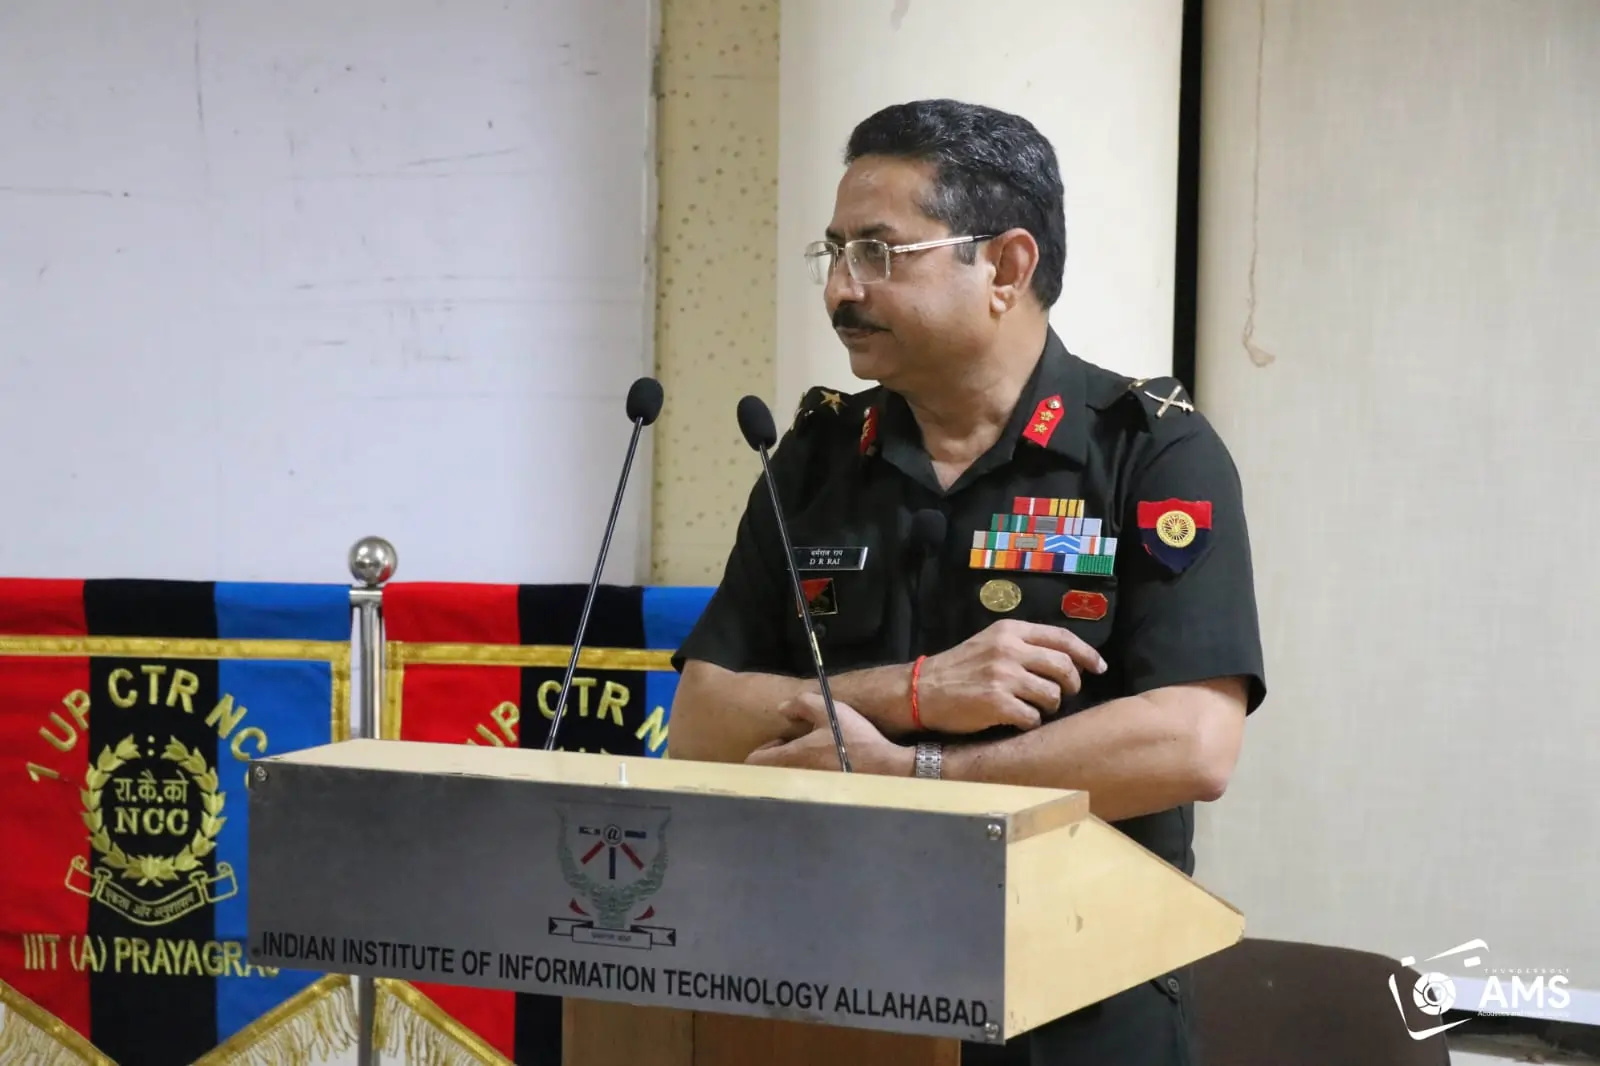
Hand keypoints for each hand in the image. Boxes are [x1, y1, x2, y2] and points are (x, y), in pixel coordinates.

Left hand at [746, 693, 911, 775]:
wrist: (883, 767)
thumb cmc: (853, 739)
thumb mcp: (829, 710)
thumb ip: (801, 704)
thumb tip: (781, 709)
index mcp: (792, 757)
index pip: (755, 762)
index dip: (763, 749)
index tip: (781, 741)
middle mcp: (794, 778)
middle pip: (770, 774)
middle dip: (778, 759)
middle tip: (798, 746)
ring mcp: (806, 790)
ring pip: (786, 782)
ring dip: (793, 768)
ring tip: (813, 756)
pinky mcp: (820, 797)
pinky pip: (801, 789)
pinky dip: (807, 779)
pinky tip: (826, 768)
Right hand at [918, 619, 1107, 733]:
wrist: (923, 690)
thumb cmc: (959, 668)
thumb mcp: (990, 643)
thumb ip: (1024, 645)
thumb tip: (1066, 659)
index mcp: (1010, 630)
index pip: (1062, 638)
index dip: (1086, 654)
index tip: (1099, 667)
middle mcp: (1009, 649)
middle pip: (1063, 667)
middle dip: (1071, 685)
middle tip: (1064, 694)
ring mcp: (1003, 676)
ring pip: (1052, 695)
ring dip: (1048, 706)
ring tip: (1032, 707)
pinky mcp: (997, 703)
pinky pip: (1033, 718)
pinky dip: (1029, 722)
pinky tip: (1016, 720)